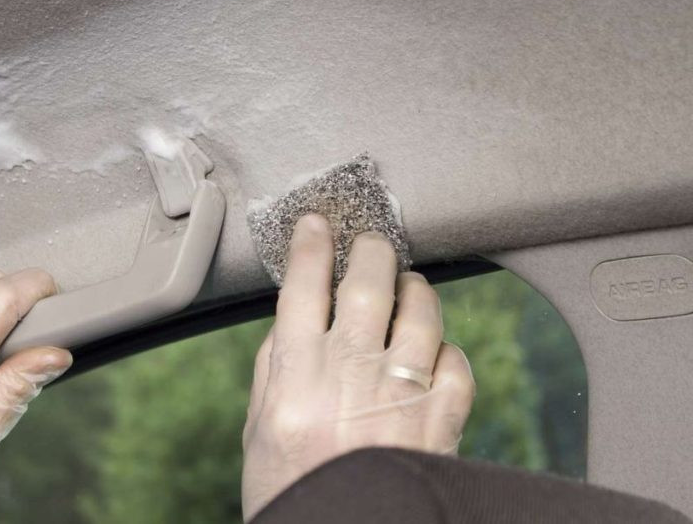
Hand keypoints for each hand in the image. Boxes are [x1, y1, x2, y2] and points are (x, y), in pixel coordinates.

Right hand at [241, 215, 474, 520]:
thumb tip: (295, 314)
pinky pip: (455, 361)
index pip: (303, 287)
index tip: (315, 222)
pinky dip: (445, 349)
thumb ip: (276, 368)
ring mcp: (401, 396)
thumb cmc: (295, 492)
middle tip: (371, 243)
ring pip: (419, 311)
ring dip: (414, 288)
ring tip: (408, 286)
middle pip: (367, 285)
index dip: (310, 245)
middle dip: (371, 250)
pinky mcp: (442, 421)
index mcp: (296, 377)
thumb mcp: (260, 430)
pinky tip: (431, 354)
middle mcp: (349, 376)